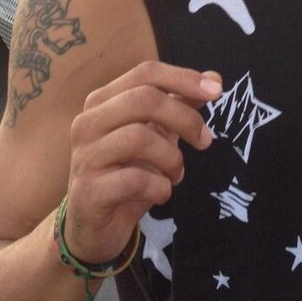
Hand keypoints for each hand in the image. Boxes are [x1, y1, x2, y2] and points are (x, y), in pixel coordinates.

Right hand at [60, 62, 220, 263]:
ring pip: (139, 137)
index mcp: (103, 102)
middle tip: (204, 141)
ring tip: (176, 173)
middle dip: (184, 119)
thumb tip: (214, 78)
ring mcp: (85, 157)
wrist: (93, 227)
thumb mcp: (156, 134)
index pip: (145, 73)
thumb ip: (180, 105)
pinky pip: (134, 180)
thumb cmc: (126, 172)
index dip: (183, 78)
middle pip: (144, 99)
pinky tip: (161, 193)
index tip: (216, 91)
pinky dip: (159, 187)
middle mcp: (88, 123)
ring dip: (172, 158)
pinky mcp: (89, 192)